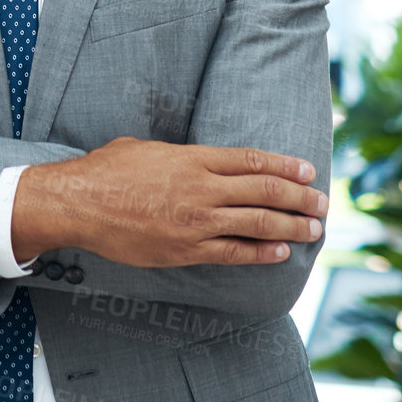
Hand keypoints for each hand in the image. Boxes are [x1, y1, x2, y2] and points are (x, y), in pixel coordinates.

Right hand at [15, 136, 327, 266]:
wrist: (78, 203)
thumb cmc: (105, 170)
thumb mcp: (144, 148)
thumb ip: (178, 154)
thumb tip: (194, 159)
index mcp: (192, 159)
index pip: (252, 161)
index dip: (285, 167)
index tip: (308, 172)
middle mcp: (201, 188)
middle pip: (264, 192)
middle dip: (300, 198)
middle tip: (322, 203)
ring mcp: (196, 221)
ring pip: (258, 223)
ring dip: (292, 226)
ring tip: (313, 229)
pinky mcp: (186, 249)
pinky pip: (234, 253)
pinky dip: (261, 252)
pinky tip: (280, 251)